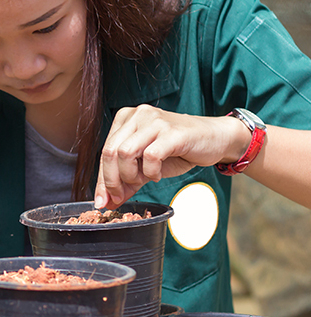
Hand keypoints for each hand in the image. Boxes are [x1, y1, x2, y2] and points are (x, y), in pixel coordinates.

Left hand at [94, 105, 248, 208]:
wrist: (214, 139)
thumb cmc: (178, 150)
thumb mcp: (146, 166)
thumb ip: (127, 180)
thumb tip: (107, 201)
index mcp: (126, 119)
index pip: (105, 151)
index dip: (101, 179)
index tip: (102, 201)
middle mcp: (137, 115)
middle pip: (110, 151)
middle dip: (111, 181)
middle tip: (119, 197)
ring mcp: (154, 121)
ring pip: (125, 153)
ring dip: (130, 175)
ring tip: (143, 180)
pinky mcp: (171, 131)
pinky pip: (150, 156)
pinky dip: (150, 172)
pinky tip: (157, 175)